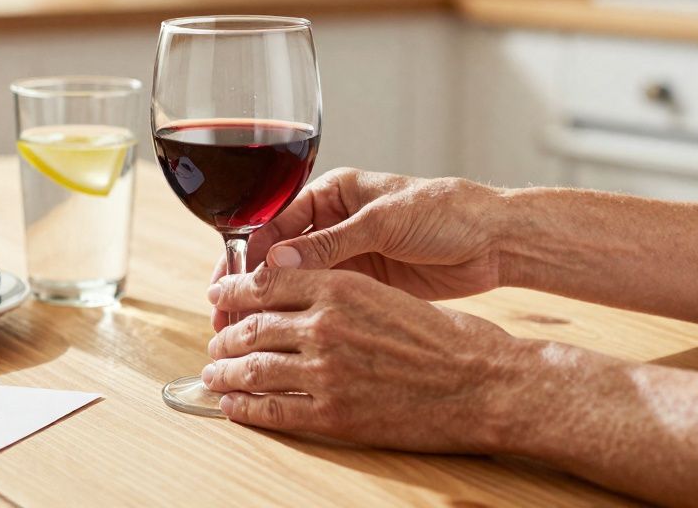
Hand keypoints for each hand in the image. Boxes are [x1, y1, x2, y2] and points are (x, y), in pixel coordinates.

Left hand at [204, 267, 519, 451]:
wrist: (483, 382)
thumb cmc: (446, 337)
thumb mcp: (384, 293)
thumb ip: (337, 292)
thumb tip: (297, 299)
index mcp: (339, 287)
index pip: (265, 283)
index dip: (232, 291)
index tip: (218, 296)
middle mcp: (325, 325)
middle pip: (251, 326)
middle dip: (225, 336)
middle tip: (215, 343)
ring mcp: (326, 372)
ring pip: (254, 369)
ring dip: (226, 374)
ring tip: (214, 376)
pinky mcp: (335, 414)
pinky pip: (274, 411)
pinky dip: (246, 409)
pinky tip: (234, 408)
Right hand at [212, 168, 502, 330]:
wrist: (496, 239)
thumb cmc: (445, 212)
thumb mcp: (383, 223)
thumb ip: (330, 243)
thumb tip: (276, 260)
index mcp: (331, 193)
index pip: (274, 221)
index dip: (247, 252)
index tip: (229, 284)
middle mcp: (332, 222)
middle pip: (276, 253)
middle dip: (250, 283)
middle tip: (226, 314)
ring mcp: (346, 254)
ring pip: (294, 281)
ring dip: (269, 304)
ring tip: (244, 334)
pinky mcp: (362, 284)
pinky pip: (320, 299)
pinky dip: (298, 315)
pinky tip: (279, 336)